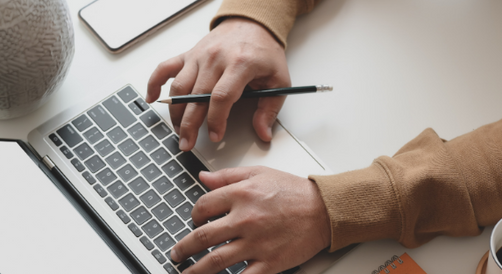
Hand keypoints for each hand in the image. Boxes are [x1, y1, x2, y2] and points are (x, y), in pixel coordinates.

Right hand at [146, 17, 290, 151]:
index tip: (216, 136)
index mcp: (240, 64)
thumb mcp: (278, 80)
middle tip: (188, 143)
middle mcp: (216, 58)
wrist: (252, 24)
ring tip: (179, 131)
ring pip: (179, 87)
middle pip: (196, 96)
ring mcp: (199, 56)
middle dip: (190, 124)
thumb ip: (270, 109)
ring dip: (175, 112)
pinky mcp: (189, 54)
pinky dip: (154, 83)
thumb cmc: (264, 52)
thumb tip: (263, 133)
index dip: (216, 120)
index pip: (222, 96)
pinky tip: (152, 98)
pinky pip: (165, 68)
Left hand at [171, 166, 330, 273]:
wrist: (325, 210)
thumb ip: (228, 176)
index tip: (193, 222)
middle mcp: (245, 219)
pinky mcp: (269, 262)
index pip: (202, 206)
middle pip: (202, 237)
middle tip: (176, 254)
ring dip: (195, 271)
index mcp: (241, 195)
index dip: (192, 215)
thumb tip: (203, 177)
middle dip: (183, 249)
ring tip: (186, 273)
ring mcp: (256, 243)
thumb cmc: (295, 192)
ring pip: (215, 262)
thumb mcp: (260, 173)